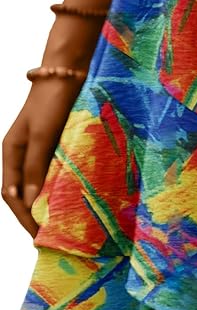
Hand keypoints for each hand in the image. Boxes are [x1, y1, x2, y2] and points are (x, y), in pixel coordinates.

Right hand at [2, 77, 84, 237]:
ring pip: (39, 183)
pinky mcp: (55, 143)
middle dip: (34, 214)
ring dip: (48, 202)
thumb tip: (31, 203)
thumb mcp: (41, 136)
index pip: (12, 195)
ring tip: (62, 222)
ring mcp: (38, 149)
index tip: (39, 235)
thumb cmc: (51, 103)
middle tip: (52, 235)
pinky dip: (60, 186)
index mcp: (10, 153)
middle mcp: (21, 154)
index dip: (23, 216)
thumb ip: (36, 168)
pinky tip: (72, 197)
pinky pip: (54, 171)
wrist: (66, 74)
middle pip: (24, 192)